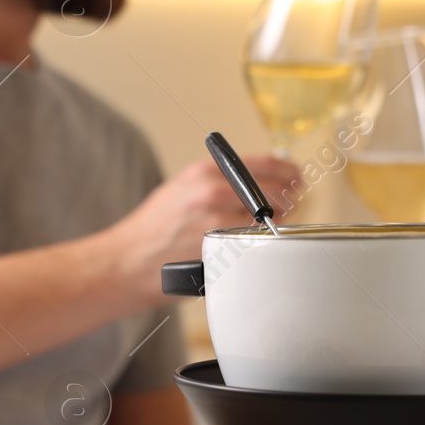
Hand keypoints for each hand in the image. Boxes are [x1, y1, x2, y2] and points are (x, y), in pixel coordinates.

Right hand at [112, 155, 299, 296]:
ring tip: (271, 228)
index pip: (263, 163)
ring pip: (268, 220)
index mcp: (202, 172)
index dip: (288, 171)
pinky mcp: (218, 250)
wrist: (126, 261)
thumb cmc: (152, 230)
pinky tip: (255, 245)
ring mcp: (215, 222)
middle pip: (273, 192)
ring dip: (277, 225)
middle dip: (288, 200)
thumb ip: (216, 182)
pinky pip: (254, 245)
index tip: (297, 177)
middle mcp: (210, 192)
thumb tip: (256, 180)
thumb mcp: (181, 189)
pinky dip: (260, 245)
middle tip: (291, 206)